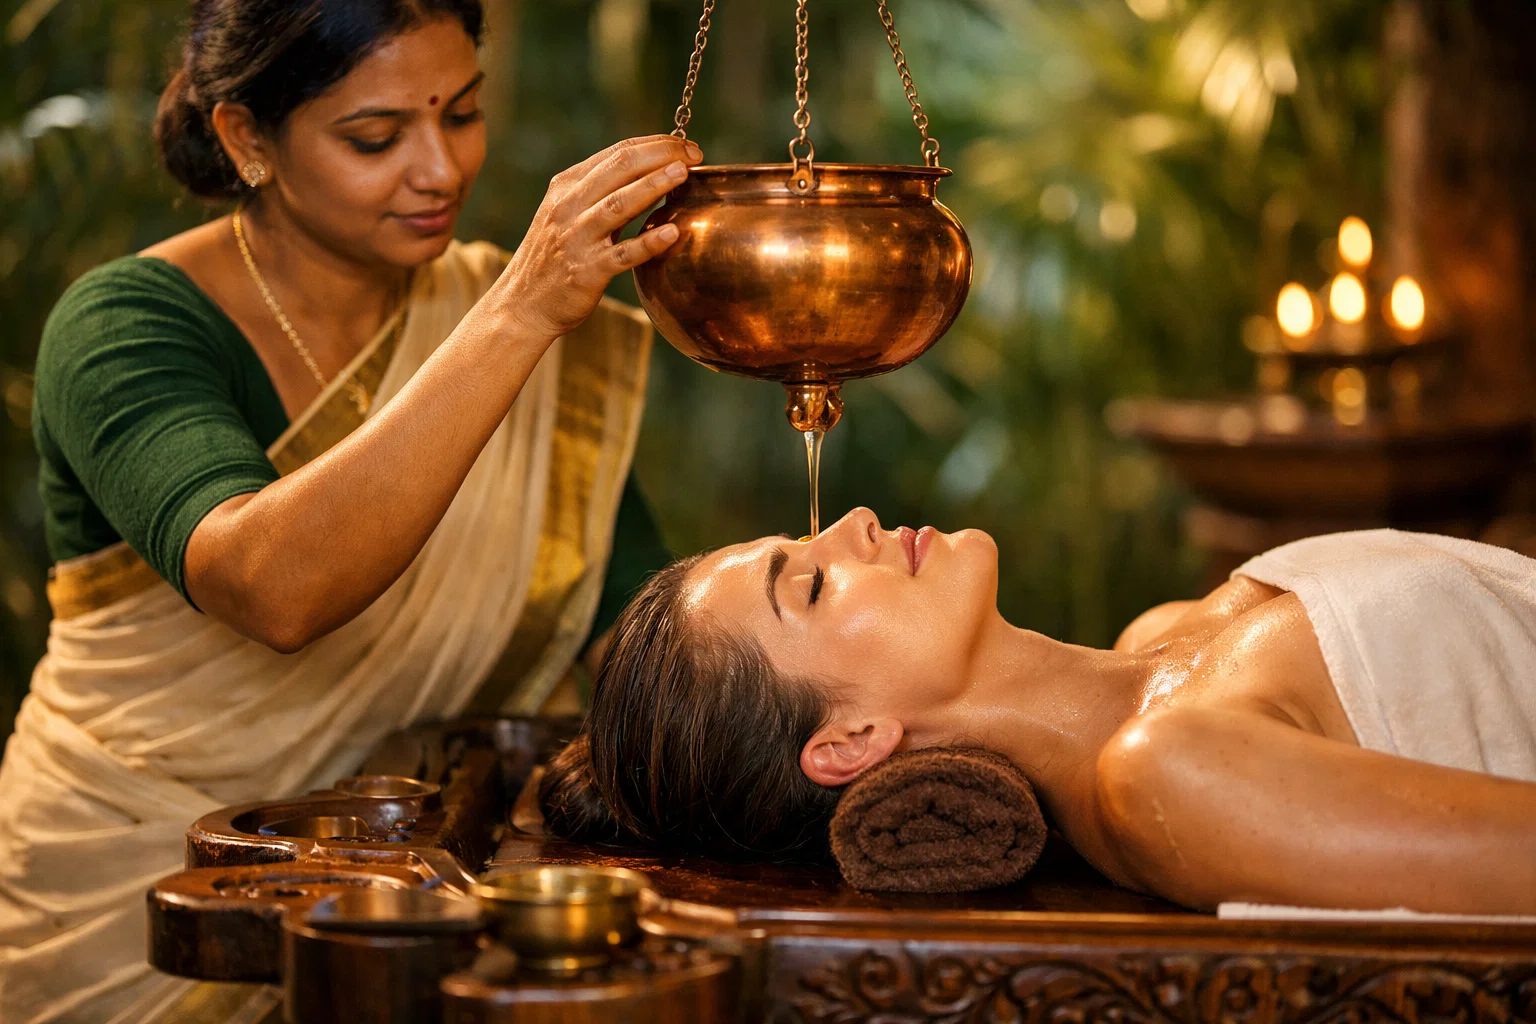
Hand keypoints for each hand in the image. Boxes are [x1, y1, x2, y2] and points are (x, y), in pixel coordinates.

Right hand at [499, 135, 702, 339]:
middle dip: (660, 155)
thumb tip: (650, 173)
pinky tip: (672, 233)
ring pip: (619, 204)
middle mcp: (569, 206)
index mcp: (566, 186)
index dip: (655, 145)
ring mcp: (577, 238)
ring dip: (654, 185)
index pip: (616, 153)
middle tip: (694, 153)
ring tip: (683, 173)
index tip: (686, 146)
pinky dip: (648, 243)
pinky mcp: (586, 271)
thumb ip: (600, 193)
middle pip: (619, 168)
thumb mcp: (567, 213)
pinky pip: (622, 254)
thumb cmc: (554, 256)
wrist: (522, 303)